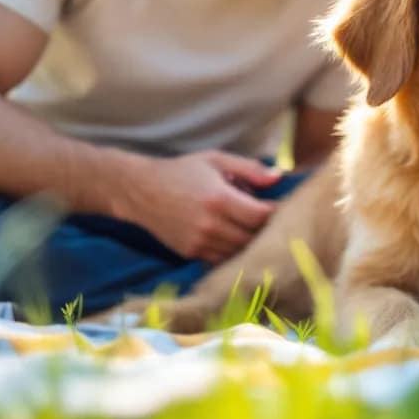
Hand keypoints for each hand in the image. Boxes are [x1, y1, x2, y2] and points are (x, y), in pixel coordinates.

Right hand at [124, 150, 280, 263]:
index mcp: (219, 199)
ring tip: (249, 225)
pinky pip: (222, 259)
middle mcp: (210, 225)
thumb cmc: (182, 171)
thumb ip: (249, 169)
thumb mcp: (216, 160)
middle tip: (268, 218)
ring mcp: (199, 242)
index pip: (260, 216)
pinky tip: (232, 235)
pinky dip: (232, 251)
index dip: (274, 212)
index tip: (278, 206)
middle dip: (264, 228)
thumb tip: (278, 177)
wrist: (140, 191)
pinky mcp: (191, 253)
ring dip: (249, 241)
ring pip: (239, 251)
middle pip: (253, 237)